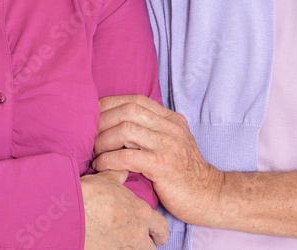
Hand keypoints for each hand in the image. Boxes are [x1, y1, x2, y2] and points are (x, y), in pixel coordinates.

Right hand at [81, 169, 168, 247]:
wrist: (72, 212)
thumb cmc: (92, 194)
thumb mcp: (108, 179)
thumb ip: (119, 175)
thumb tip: (123, 168)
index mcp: (141, 214)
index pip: (161, 226)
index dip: (161, 232)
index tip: (159, 236)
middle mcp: (136, 234)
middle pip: (150, 249)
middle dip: (147, 246)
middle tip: (143, 244)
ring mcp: (123, 248)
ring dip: (129, 249)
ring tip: (120, 245)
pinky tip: (106, 246)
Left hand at [93, 95, 223, 225]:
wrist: (208, 196)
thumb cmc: (183, 172)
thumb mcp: (172, 142)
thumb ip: (151, 130)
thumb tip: (116, 122)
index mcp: (172, 119)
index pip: (136, 100)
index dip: (110, 104)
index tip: (93, 116)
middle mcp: (171, 128)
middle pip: (128, 111)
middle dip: (102, 121)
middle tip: (88, 136)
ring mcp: (168, 146)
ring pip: (125, 130)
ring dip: (103, 141)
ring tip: (94, 152)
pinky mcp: (163, 167)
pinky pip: (127, 156)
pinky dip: (108, 159)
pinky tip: (100, 166)